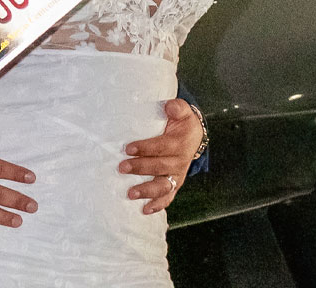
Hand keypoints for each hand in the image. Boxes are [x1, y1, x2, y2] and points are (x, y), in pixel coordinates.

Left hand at [119, 98, 201, 214]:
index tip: (128, 148)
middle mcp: (179, 162)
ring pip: (163, 186)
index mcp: (180, 144)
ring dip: (147, 191)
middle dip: (140, 168)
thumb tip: (169, 106)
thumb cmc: (182, 124)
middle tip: (121, 167)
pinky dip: (158, 205)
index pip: (161, 146)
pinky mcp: (174, 185)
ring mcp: (177, 176)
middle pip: (160, 167)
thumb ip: (177, 107)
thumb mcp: (183, 112)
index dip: (145, 148)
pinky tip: (145, 210)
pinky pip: (167, 198)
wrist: (194, 138)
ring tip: (130, 193)